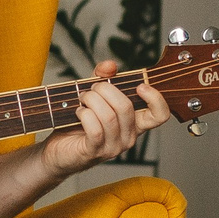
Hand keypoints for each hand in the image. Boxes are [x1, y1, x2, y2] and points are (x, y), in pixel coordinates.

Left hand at [39, 60, 170, 175]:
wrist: (59, 149)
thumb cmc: (79, 123)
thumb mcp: (94, 95)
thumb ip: (103, 78)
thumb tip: (110, 65)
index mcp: (135, 123)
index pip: (160, 115)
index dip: (155, 98)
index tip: (139, 86)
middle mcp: (128, 137)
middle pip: (126, 107)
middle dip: (105, 89)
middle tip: (92, 88)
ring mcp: (113, 147)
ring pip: (109, 117)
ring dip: (92, 100)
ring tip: (82, 98)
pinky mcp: (95, 152)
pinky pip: (95, 129)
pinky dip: (85, 115)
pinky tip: (79, 112)